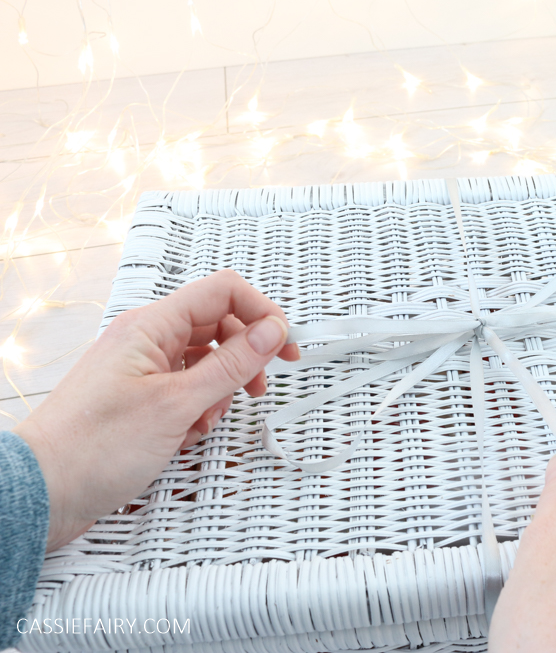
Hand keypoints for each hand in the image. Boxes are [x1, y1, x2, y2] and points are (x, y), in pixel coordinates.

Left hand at [14, 269, 299, 550]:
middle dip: (244, 357)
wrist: (43, 493)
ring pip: (205, 361)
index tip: (284, 346)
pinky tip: (188, 433)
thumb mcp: (176, 404)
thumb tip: (271, 331)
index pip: (222, 292)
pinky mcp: (141, 397)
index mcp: (151, 326)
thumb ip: (230, 364)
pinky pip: (187, 388)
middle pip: (218, 326)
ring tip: (209, 419)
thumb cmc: (92, 448)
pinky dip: (199, 409)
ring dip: (220, 389)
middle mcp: (147, 340)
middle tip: (260, 386)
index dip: (261, 313)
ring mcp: (143, 369)